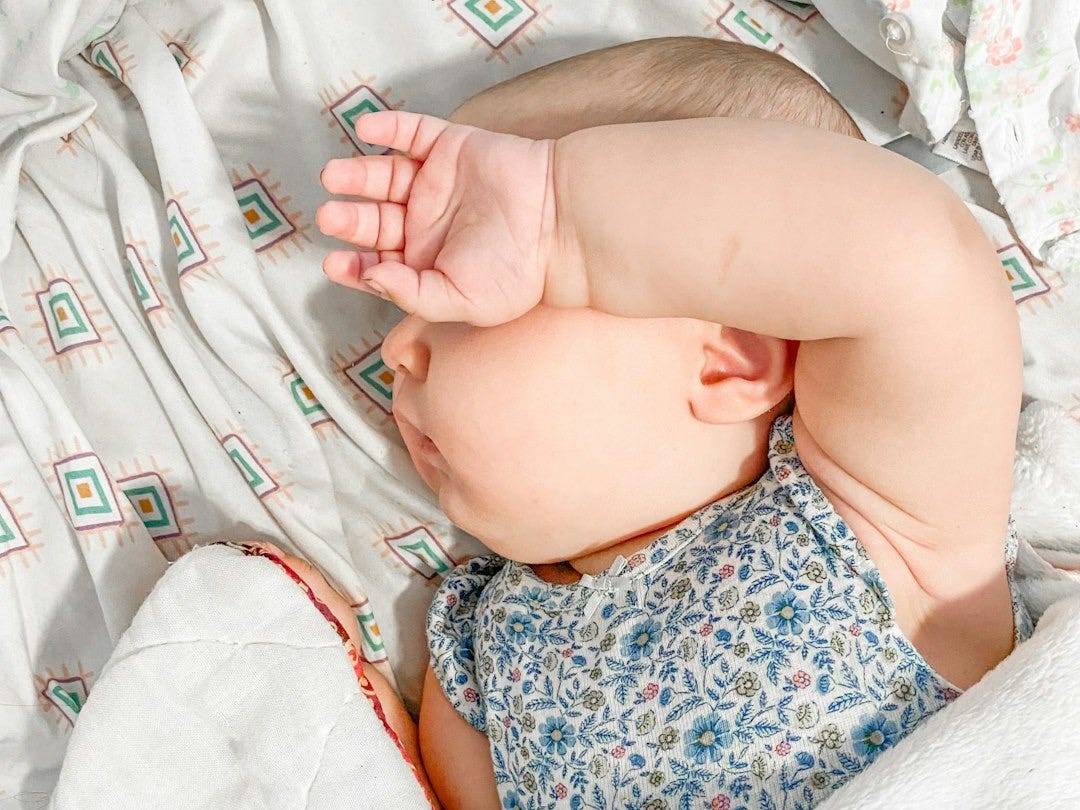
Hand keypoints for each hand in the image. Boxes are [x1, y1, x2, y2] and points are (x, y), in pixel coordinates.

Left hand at [317, 111, 564, 325]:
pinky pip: (410, 133)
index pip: (376, 263)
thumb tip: (368, 279)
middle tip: (331, 217)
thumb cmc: (518, 273)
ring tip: (334, 176)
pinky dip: (387, 128)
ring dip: (356, 175)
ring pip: (384, 176)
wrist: (560, 222)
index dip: (352, 265)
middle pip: (374, 219)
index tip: (335, 263)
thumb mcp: (462, 301)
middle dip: (349, 219)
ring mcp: (435, 184)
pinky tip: (365, 130)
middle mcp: (425, 224)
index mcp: (426, 263)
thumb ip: (412, 296)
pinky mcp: (449, 148)